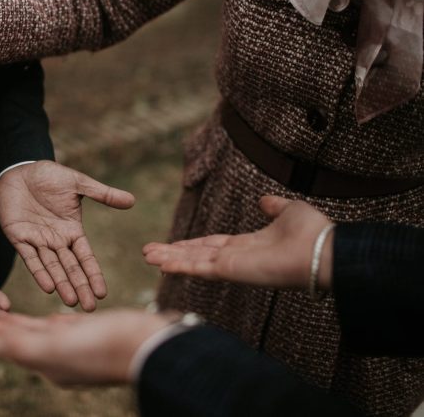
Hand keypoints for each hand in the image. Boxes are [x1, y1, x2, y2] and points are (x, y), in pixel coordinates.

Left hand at [0, 161, 135, 310]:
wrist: (19, 170)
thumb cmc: (49, 176)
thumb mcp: (78, 184)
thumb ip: (102, 194)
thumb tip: (132, 200)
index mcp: (72, 230)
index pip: (85, 257)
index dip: (93, 274)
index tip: (102, 293)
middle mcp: (56, 240)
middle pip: (70, 268)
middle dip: (80, 287)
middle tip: (89, 308)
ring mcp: (37, 241)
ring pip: (52, 267)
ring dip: (62, 284)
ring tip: (71, 302)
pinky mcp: (18, 237)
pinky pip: (30, 258)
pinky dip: (39, 272)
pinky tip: (48, 287)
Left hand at [0, 309, 176, 385]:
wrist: (147, 344)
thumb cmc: (101, 347)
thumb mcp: (54, 347)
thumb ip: (18, 344)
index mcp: (48, 364)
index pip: (11, 347)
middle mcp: (60, 359)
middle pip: (23, 340)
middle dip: (3, 329)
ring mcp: (78, 348)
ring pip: (43, 334)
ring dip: (22, 324)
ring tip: (6, 316)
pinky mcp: (94, 335)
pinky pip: (67, 330)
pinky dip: (52, 324)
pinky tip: (50, 320)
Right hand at [143, 196, 333, 289]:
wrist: (323, 250)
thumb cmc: (312, 233)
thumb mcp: (289, 210)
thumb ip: (273, 207)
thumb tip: (263, 200)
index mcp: (249, 245)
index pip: (212, 244)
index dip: (190, 244)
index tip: (172, 245)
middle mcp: (236, 258)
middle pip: (197, 255)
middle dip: (173, 254)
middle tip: (149, 253)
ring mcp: (232, 266)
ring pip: (193, 262)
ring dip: (169, 260)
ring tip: (146, 257)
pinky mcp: (231, 271)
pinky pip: (199, 268)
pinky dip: (179, 266)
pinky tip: (160, 264)